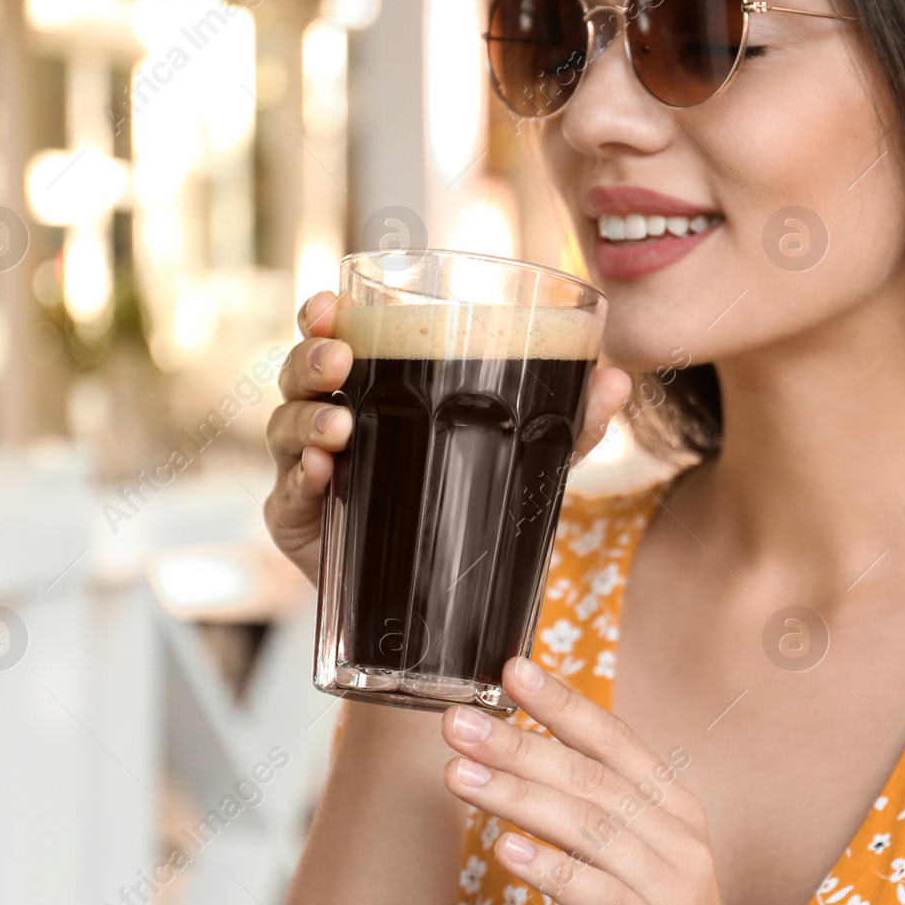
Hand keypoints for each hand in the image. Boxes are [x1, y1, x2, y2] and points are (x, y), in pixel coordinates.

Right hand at [264, 292, 633, 582]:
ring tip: (338, 425)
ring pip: (285, 429)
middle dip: (310, 358)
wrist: (445, 601)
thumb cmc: (473, 506)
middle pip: (298, 374)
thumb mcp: (528, 460)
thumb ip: (571, 424)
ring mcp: (308, 473)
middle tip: (339, 358)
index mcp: (373, 389)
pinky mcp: (300, 525)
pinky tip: (321, 472)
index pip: (335, 338)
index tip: (328, 304)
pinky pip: (286, 497)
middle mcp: (331, 422)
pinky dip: (298, 479)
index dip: (322, 317)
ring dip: (306, 418)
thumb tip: (619, 379)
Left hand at [441, 657, 731, 904]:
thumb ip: (591, 806)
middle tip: (459, 725)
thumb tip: (518, 751)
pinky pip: (598, 895)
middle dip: (518, 745)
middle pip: (590, 779)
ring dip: (517, 797)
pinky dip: (550, 869)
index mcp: (673, 805)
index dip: (562, 703)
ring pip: (588, 829)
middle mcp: (679, 837)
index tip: (512, 671)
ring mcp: (673, 887)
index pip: (614, 740)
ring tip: (461, 777)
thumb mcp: (629, 853)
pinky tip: (505, 849)